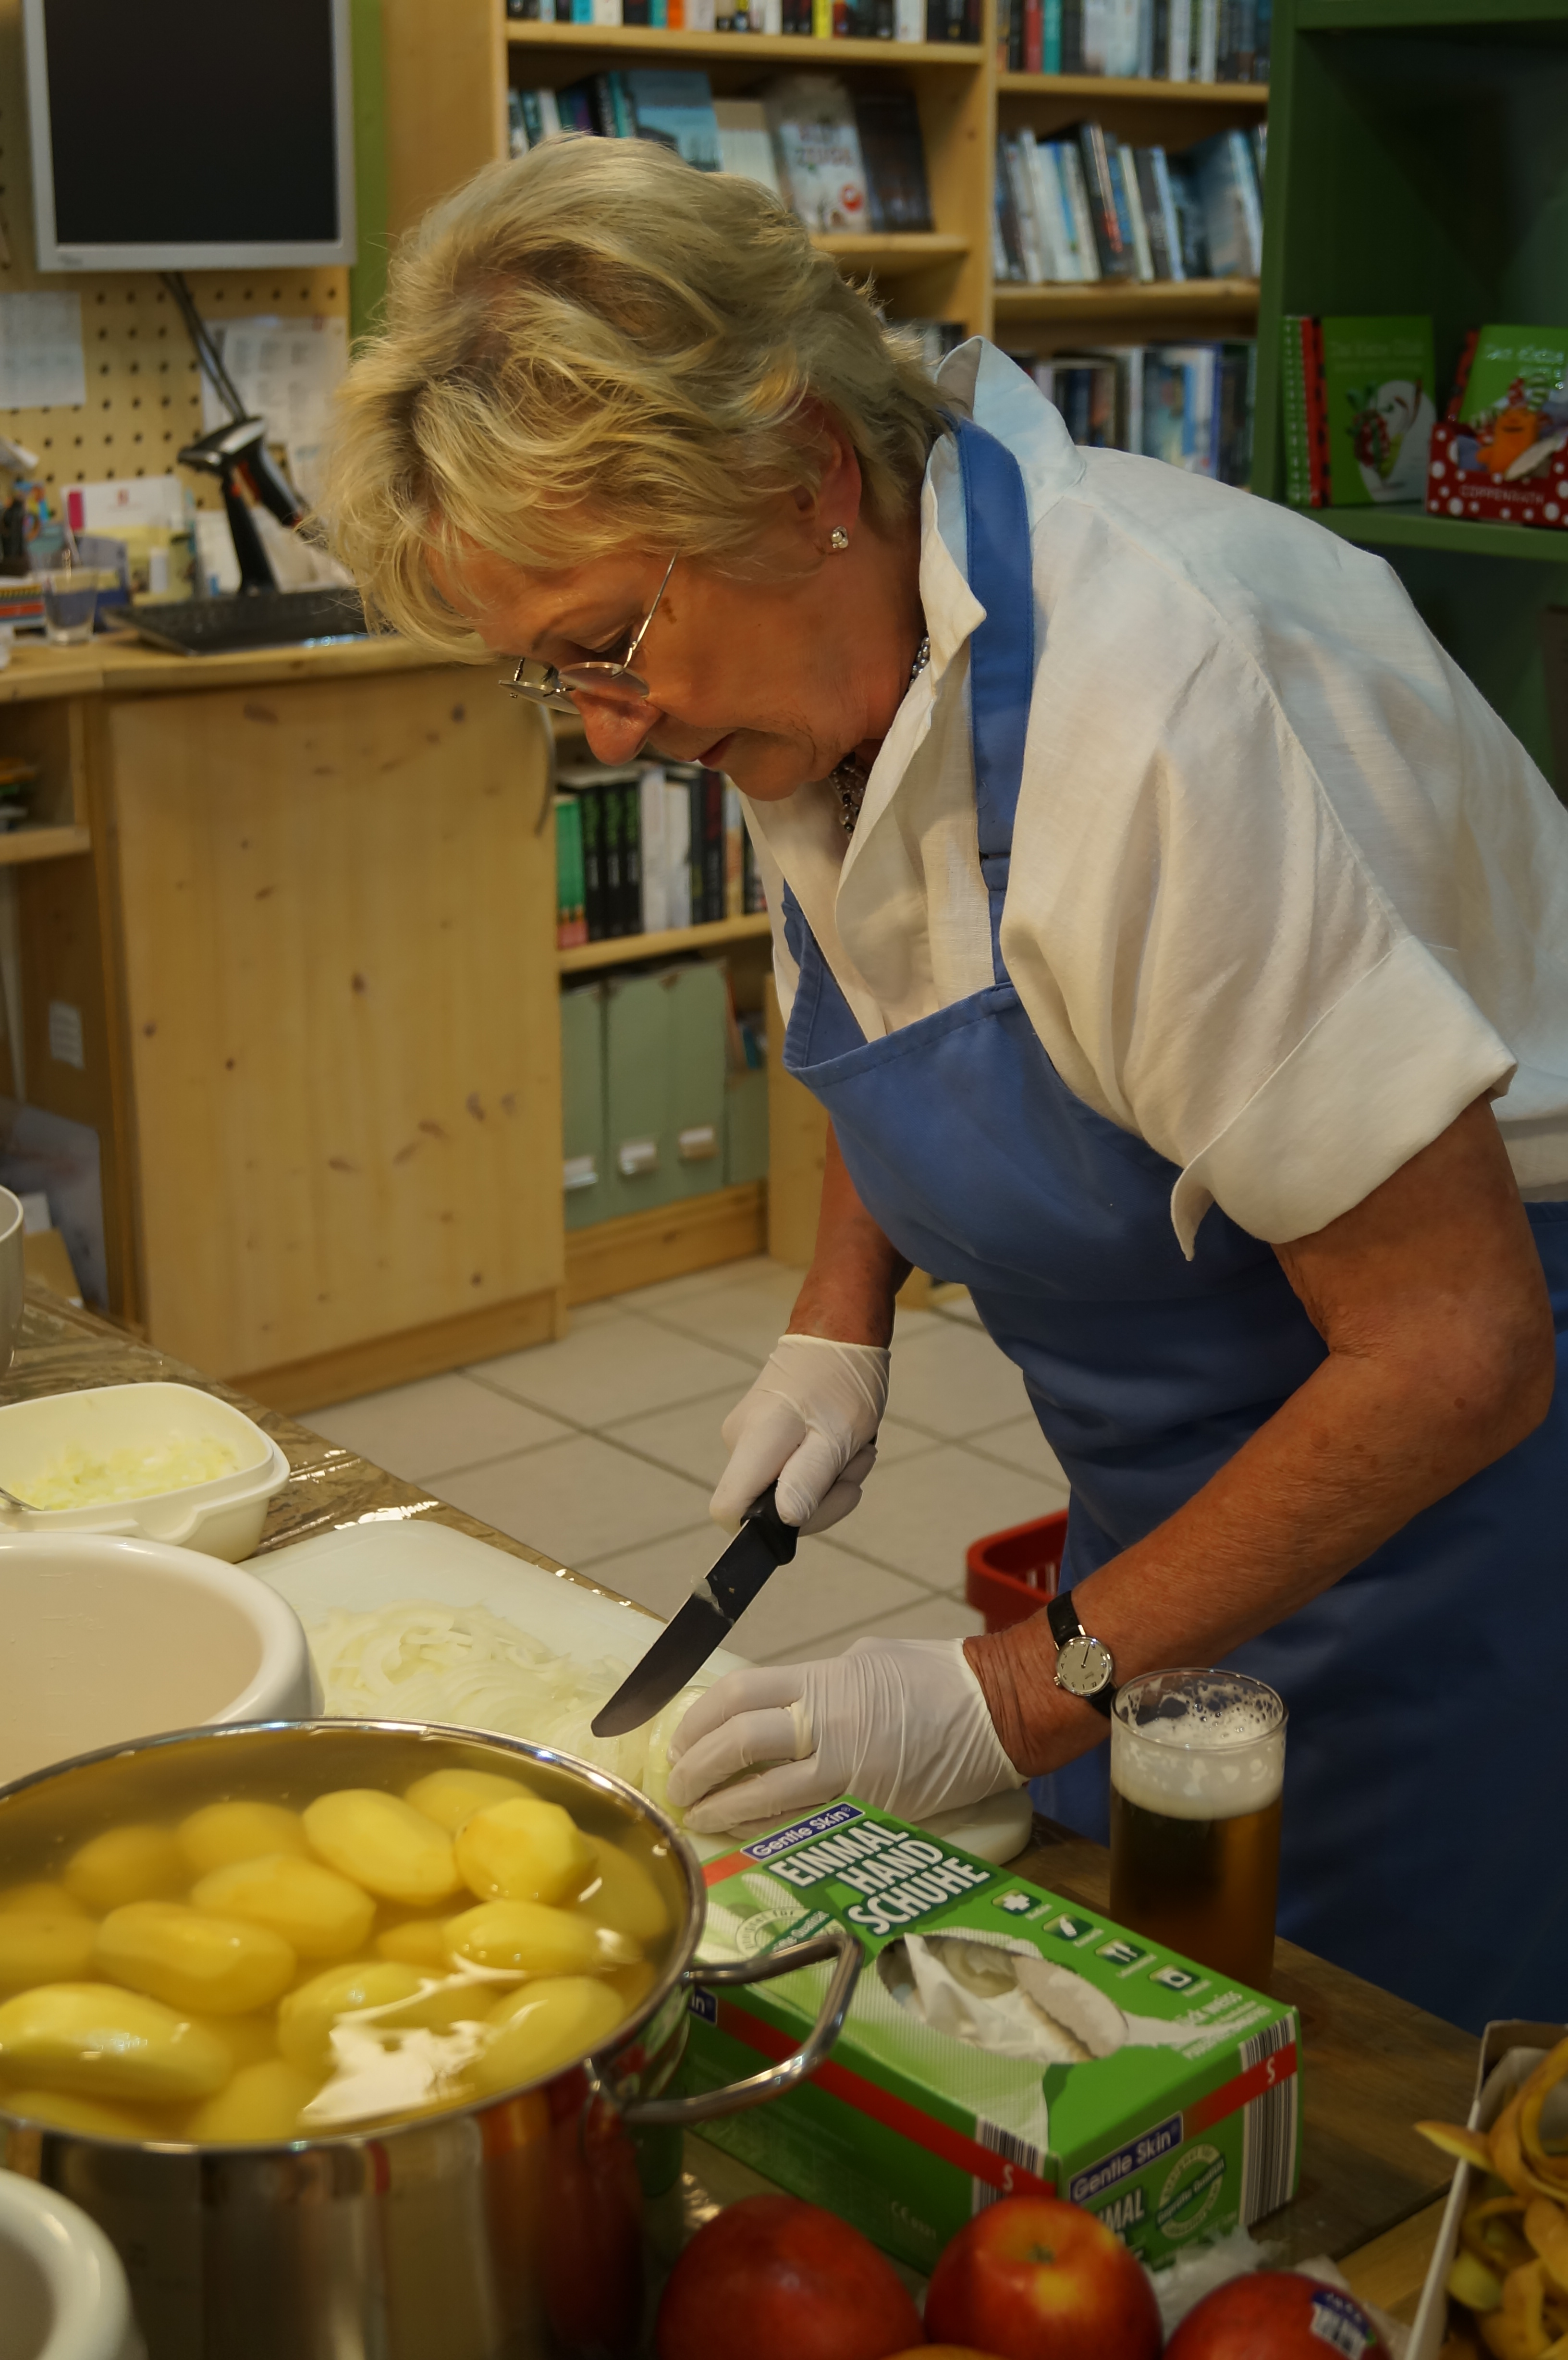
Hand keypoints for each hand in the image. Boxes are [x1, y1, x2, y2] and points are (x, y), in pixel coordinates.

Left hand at [665, 1638, 1023, 1833]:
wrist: (999, 1709)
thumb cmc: (936, 1676)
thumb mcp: (865, 1661)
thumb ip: (819, 1683)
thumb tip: (782, 1704)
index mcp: (826, 1680)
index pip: (740, 1694)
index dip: (698, 1719)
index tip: (679, 1738)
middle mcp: (831, 1723)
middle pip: (740, 1743)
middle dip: (698, 1768)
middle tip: (678, 1786)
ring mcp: (851, 1771)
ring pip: (765, 1793)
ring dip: (722, 1807)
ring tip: (700, 1816)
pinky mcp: (873, 1809)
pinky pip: (806, 1824)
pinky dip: (767, 1831)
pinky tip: (745, 1835)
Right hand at [709, 1334, 888, 1535]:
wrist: (838, 1334)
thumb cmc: (842, 1380)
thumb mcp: (836, 1437)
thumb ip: (807, 1482)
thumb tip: (784, 1521)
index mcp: (752, 1441)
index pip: (726, 1510)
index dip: (762, 1528)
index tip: (809, 1509)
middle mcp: (739, 1441)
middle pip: (765, 1506)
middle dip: (819, 1497)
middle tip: (855, 1465)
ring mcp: (749, 1437)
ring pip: (785, 1490)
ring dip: (829, 1480)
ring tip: (855, 1448)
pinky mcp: (763, 1435)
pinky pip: (791, 1471)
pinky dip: (823, 1465)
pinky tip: (844, 1443)